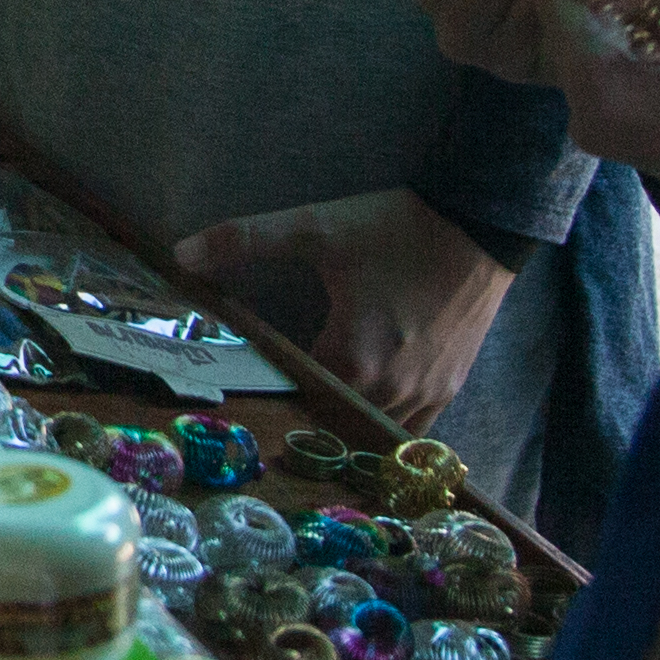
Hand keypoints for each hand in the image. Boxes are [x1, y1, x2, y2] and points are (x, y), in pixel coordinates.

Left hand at [176, 187, 511, 425]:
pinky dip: (384, 427)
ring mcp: (424, 396)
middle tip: (274, 407)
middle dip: (304, 418)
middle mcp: (389, 389)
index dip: (270, 396)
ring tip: (315, 412)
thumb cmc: (395, 228)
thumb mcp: (316, 228)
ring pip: (372, 435)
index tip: (243, 393)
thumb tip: (181, 254)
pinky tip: (363, 409)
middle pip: (333, 426)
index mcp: (352, 357)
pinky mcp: (448, 390)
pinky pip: (411, 433)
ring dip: (344, 427)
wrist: (479, 224)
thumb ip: (244, 240)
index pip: (296, 398)